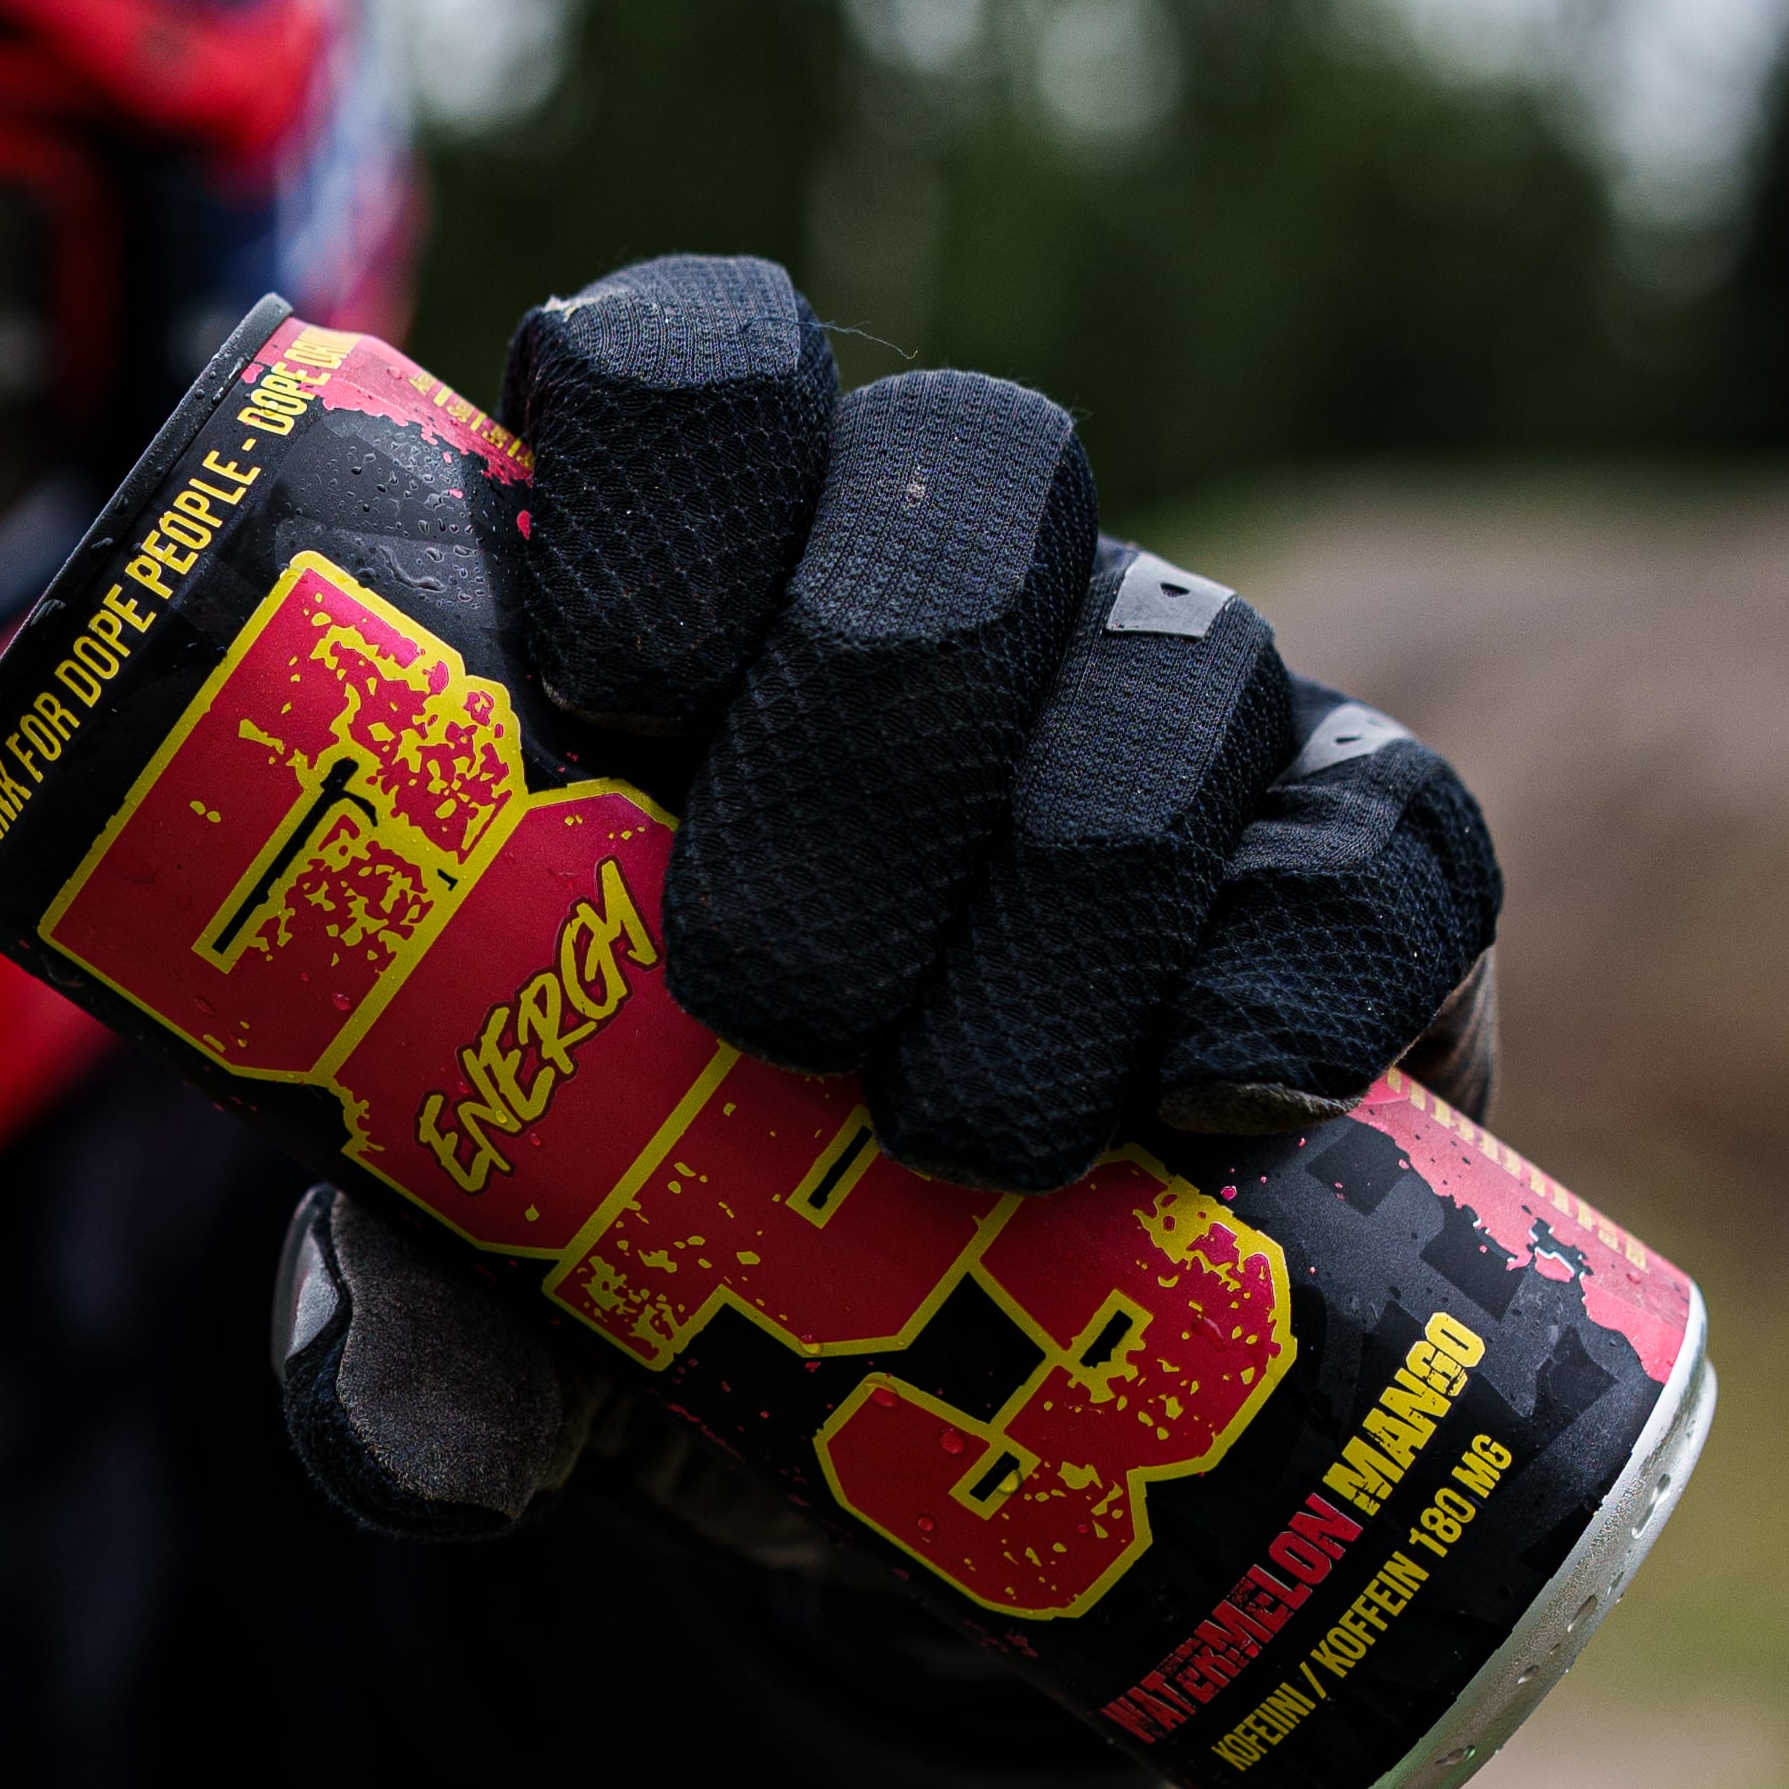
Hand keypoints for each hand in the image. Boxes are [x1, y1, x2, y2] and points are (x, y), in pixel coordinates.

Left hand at [273, 253, 1499, 1543]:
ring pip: (1166, 671)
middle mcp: (955, 586)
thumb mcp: (521, 1297)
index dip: (664, 469)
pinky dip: (1285, 985)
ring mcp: (1179, 704)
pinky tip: (1199, 1119)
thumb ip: (420, 1318)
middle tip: (759, 1009)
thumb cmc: (690, 1250)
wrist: (965, 1422)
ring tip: (951, 1150)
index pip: (700, 366)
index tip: (608, 687)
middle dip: (854, 750)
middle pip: (957, 483)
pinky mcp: (1365, 867)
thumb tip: (409, 1422)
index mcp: (706, 593)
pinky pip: (1379, 852)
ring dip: (1052, 915)